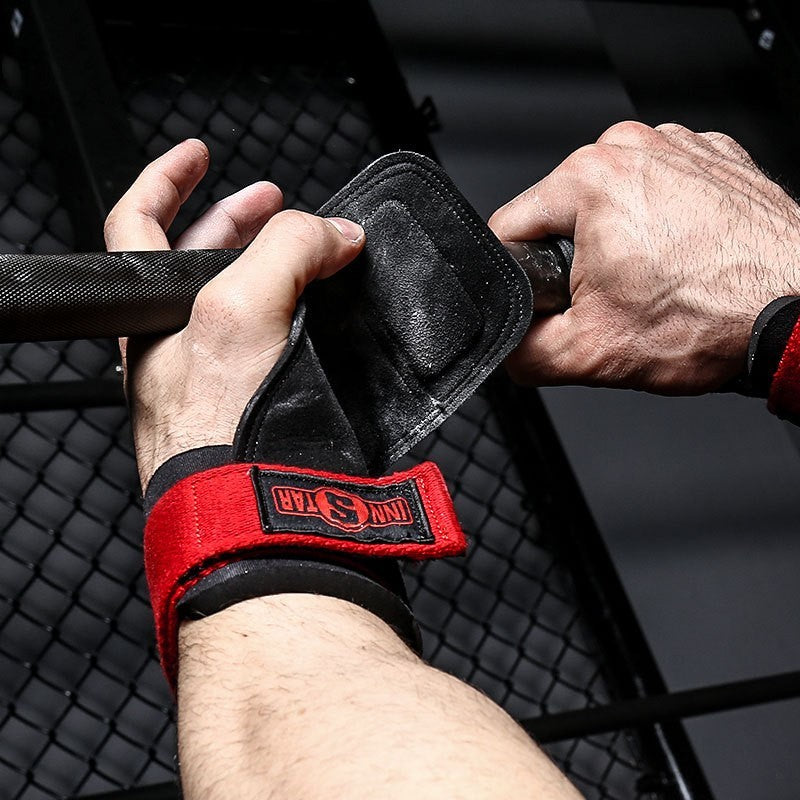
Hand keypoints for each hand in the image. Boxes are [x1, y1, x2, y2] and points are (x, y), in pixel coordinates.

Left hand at [104, 139, 364, 489]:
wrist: (259, 514)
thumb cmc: (220, 432)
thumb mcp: (241, 313)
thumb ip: (287, 251)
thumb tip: (335, 233)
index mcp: (150, 317)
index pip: (137, 225)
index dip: (167, 178)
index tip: (198, 152)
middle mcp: (180, 344)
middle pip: (198, 258)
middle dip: (238, 220)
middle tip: (278, 202)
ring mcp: (223, 374)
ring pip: (248, 300)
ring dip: (282, 267)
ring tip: (321, 252)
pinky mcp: (266, 399)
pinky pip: (284, 340)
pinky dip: (308, 315)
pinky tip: (334, 312)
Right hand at [489, 121, 799, 393]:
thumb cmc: (715, 318)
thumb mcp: (589, 355)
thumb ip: (523, 352)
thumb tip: (506, 347)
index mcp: (589, 178)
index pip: (511, 227)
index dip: (518, 274)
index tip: (548, 300)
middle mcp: (633, 146)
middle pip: (562, 213)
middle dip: (574, 260)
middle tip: (612, 300)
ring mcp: (679, 146)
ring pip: (611, 203)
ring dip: (618, 242)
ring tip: (655, 281)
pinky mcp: (714, 158)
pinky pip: (659, 193)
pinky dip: (662, 226)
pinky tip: (683, 261)